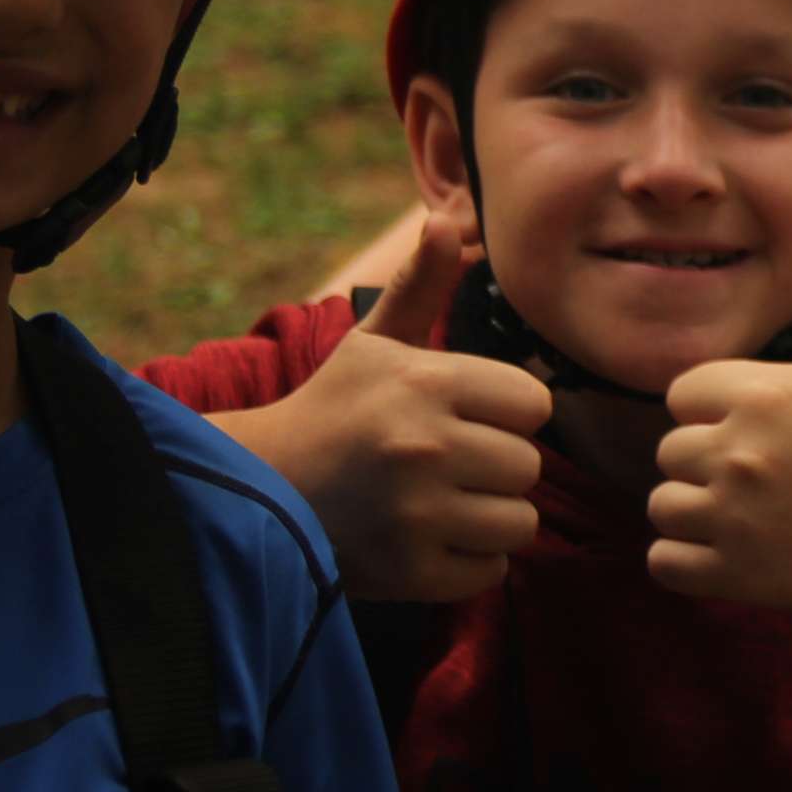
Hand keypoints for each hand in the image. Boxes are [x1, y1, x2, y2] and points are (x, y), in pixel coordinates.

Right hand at [229, 212, 549, 601]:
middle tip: (446, 466)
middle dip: (497, 468)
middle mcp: (423, 445)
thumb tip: (446, 219)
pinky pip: (490, 570)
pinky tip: (427, 540)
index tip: (467, 418)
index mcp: (425, 384)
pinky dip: (468, 562)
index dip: (507, 413)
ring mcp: (417, 513)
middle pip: (530, 467)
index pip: (534, 405)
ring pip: (519, 522)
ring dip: (489, 518)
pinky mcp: (410, 571)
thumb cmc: (332, 411)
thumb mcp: (372, 345)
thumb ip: (420, 287)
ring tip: (440, 503)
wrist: (257, 492)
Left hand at [651, 245, 791, 625]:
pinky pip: (663, 561)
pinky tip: (735, 555)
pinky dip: (689, 564)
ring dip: (696, 516)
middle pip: (669, 451)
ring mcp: (731, 515)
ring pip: (662, 506)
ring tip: (751, 519)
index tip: (758, 435)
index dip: (714, 414)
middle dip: (706, 466)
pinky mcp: (727, 573)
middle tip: (763, 483)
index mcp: (766, 396)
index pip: (684, 394)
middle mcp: (741, 450)